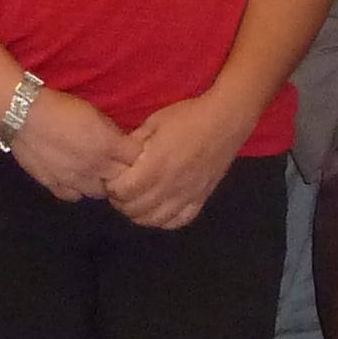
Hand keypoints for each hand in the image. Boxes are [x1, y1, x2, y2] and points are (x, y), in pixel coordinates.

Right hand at [6, 86, 135, 203]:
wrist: (23, 114)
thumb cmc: (60, 107)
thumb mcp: (94, 113)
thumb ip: (112, 133)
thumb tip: (123, 143)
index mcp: (108, 146)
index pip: (138, 160)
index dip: (137, 156)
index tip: (133, 152)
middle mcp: (96, 167)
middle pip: (122, 181)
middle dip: (124, 173)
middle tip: (118, 165)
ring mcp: (75, 180)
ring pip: (100, 193)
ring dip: (102, 184)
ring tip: (96, 173)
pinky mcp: (55, 186)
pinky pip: (74, 197)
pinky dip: (78, 190)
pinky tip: (75, 180)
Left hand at [107, 95, 257, 229]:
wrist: (225, 120)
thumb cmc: (188, 117)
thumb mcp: (154, 122)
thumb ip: (134, 143)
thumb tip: (120, 157)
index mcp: (154, 167)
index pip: (123, 191)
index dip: (112, 187)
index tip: (112, 179)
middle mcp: (169, 186)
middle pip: (135, 209)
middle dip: (122, 202)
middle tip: (122, 191)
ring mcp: (186, 195)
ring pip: (155, 220)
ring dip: (140, 214)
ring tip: (138, 202)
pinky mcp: (201, 198)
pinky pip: (180, 221)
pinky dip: (166, 220)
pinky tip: (160, 209)